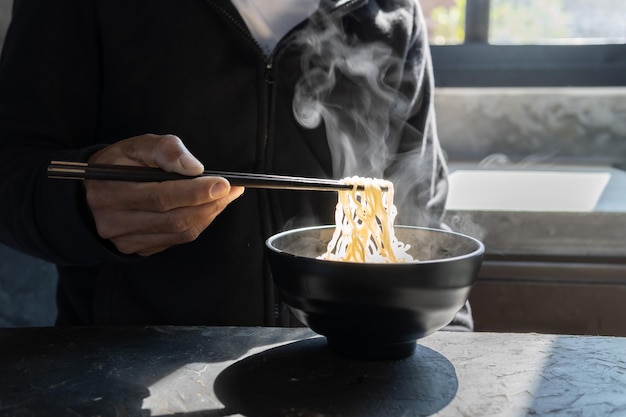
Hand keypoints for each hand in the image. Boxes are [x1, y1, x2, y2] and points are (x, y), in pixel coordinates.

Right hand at [84, 134, 244, 255]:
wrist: (90, 193)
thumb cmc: (118, 165)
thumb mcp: (136, 146)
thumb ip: (165, 150)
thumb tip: (195, 167)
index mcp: (111, 190)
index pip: (161, 196)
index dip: (196, 191)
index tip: (223, 182)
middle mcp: (114, 220)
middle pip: (174, 219)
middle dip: (210, 204)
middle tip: (232, 190)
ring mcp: (125, 239)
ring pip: (178, 232)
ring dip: (208, 215)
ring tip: (225, 197)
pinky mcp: (136, 249)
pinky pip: (175, 240)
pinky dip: (197, 224)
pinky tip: (207, 209)